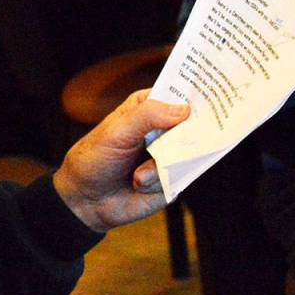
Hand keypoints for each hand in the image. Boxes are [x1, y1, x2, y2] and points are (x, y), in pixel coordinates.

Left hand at [52, 90, 189, 232]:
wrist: (85, 200)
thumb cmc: (94, 158)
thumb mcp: (117, 131)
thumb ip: (148, 116)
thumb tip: (184, 110)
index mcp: (147, 108)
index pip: (178, 94)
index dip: (194, 95)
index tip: (208, 99)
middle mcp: (162, 130)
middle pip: (192, 125)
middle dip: (185, 136)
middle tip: (168, 146)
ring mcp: (169, 155)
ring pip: (188, 154)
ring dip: (161, 166)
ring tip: (137, 174)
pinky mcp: (172, 179)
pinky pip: (180, 178)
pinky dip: (158, 182)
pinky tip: (139, 184)